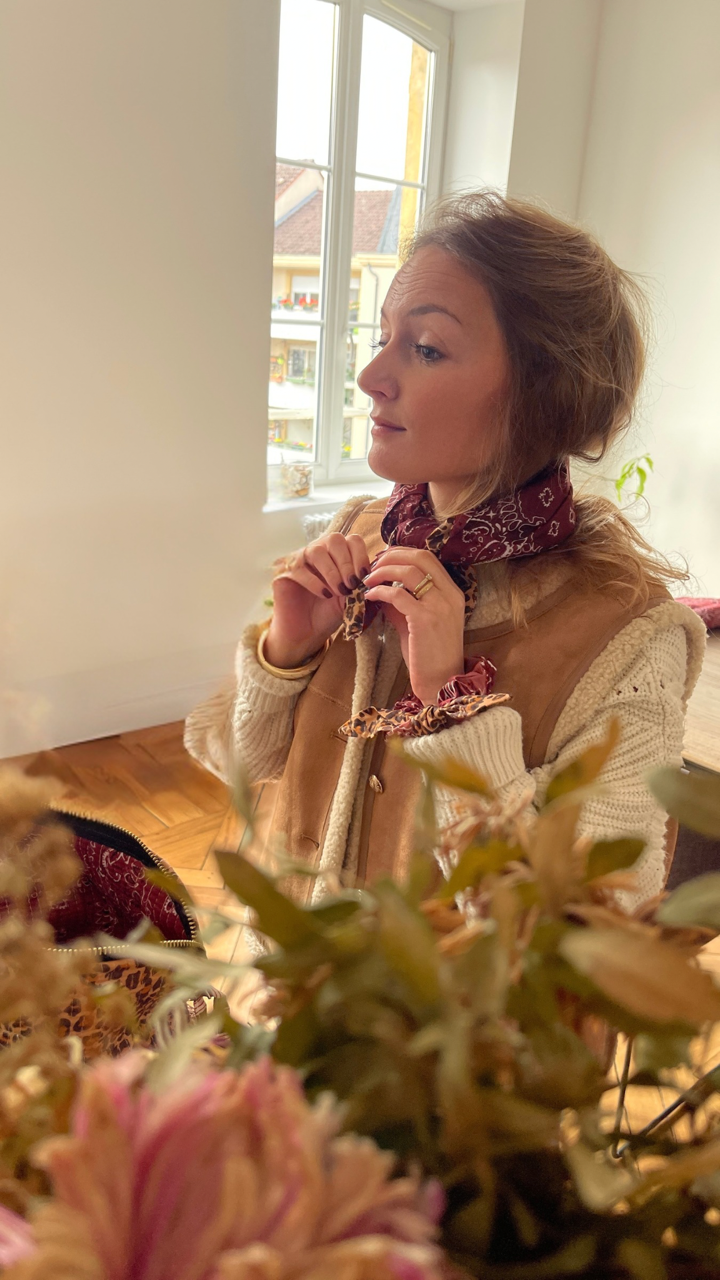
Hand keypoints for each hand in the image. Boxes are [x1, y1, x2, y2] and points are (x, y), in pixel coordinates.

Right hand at [264, 532, 370, 668]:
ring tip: (339, 590)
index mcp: (337, 554)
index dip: (360, 555)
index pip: (352, 540)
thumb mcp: (351, 598)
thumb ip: (361, 584)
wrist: (307, 633)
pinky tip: (324, 595)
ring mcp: (299, 560)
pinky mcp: (284, 573)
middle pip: (334, 539)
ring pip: (317, 551)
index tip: (365, 576)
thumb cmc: (329, 613)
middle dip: (346, 562)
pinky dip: (315, 582)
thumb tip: (377, 575)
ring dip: (332, 571)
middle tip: (351, 584)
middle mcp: (318, 551)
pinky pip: (300, 569)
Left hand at [362, 549, 465, 703]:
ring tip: (368, 580)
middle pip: (420, 556)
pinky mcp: (424, 619)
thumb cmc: (429, 655)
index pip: (428, 557)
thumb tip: (380, 587)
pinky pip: (397, 595)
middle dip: (392, 555)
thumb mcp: (419, 622)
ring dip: (383, 571)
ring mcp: (439, 606)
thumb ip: (404, 602)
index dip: (402, 553)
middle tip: (373, 564)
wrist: (441, 682)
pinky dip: (379, 591)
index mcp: (452, 592)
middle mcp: (449, 595)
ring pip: (408, 571)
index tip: (383, 559)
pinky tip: (369, 597)